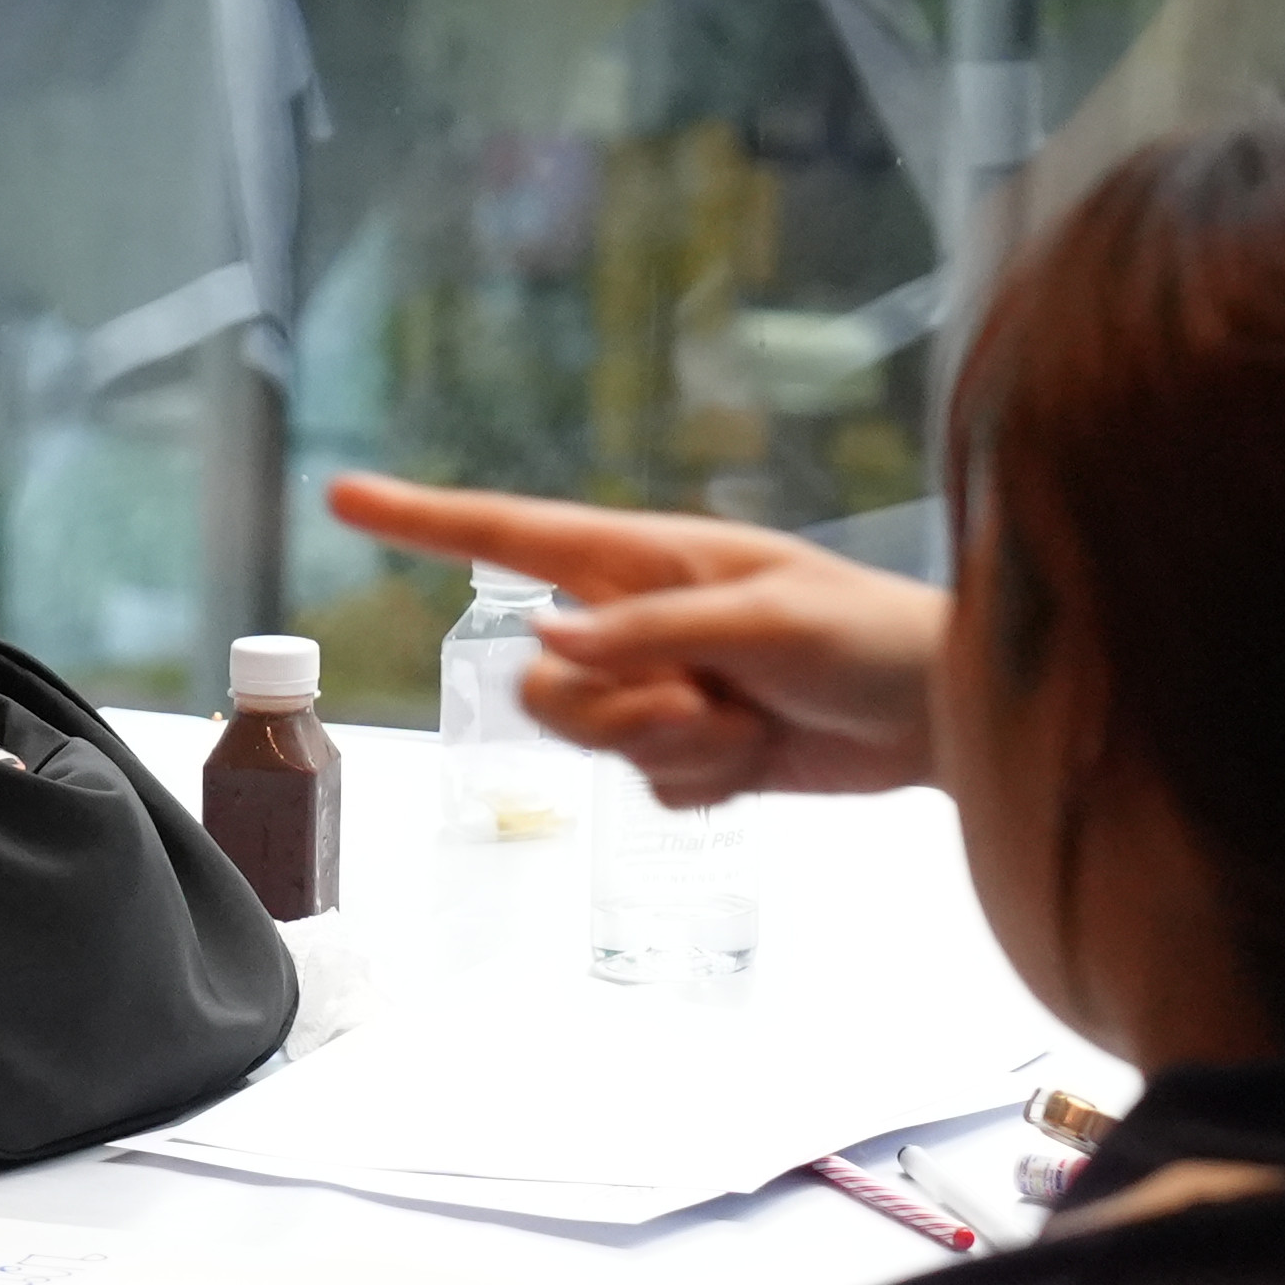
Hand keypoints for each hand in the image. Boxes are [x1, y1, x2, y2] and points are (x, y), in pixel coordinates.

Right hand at [329, 467, 948, 807]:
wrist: (940, 713)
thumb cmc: (868, 636)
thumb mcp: (765, 618)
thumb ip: (650, 633)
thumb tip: (548, 642)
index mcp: (646, 560)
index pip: (511, 535)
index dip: (424, 518)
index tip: (344, 498)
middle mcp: (635, 620)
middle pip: (539, 680)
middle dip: (612, 713)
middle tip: (705, 700)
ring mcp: (656, 689)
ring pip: (584, 741)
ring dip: (667, 749)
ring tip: (745, 724)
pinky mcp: (685, 751)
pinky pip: (646, 785)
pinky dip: (703, 785)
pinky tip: (761, 756)